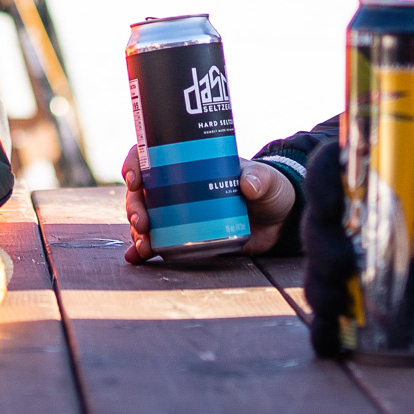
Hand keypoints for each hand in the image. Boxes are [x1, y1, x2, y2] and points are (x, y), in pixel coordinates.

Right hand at [121, 149, 295, 262]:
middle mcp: (179, 186)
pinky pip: (158, 241)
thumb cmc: (270, 190)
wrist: (279, 221)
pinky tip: (136, 258)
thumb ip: (261, 179)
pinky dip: (143, 249)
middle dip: (134, 206)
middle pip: (143, 191)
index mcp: (190, 162)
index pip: (152, 154)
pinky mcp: (186, 237)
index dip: (136, 162)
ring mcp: (180, 212)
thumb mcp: (268, 180)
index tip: (134, 179)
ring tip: (144, 246)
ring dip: (137, 231)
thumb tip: (248, 184)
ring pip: (146, 217)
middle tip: (142, 222)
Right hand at [301, 138, 354, 357]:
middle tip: (342, 264)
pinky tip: (329, 343)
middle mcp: (359, 218)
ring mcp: (357, 261)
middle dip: (321, 244)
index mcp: (381, 181)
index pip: (335, 166)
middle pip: (319, 221)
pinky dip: (326, 329)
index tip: (331, 202)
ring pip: (319, 268)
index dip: (321, 177)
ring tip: (336, 304)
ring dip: (320, 286)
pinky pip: (332, 315)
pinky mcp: (361, 303)